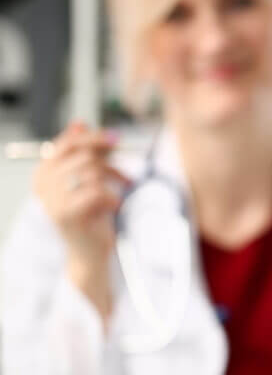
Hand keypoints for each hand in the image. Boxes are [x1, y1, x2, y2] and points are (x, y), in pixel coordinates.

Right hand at [33, 122, 128, 314]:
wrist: (89, 252)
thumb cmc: (92, 214)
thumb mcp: (89, 179)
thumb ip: (85, 153)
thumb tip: (81, 123)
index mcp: (44, 171)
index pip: (68, 143)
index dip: (94, 139)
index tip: (117, 139)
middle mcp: (42, 183)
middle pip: (83, 155)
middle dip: (110, 162)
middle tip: (126, 176)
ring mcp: (52, 198)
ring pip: (91, 171)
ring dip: (114, 180)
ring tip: (122, 192)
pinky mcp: (65, 213)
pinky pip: (95, 191)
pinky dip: (112, 197)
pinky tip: (115, 207)